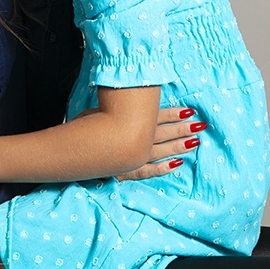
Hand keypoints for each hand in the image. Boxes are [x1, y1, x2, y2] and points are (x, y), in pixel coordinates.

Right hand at [88, 106, 203, 180]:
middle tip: (200, 126)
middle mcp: (132, 139)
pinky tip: (176, 165)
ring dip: (178, 147)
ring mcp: (131, 157)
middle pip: (162, 133)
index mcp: (126, 122)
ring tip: (194, 143)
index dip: (173, 114)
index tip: (189, 111)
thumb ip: (112, 107)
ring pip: (160, 151)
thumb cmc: (78, 128)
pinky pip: (148, 171)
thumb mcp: (94, 111)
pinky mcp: (126, 171)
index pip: (155, 116)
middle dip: (182, 129)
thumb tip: (124, 97)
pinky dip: (162, 168)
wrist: (69, 153)